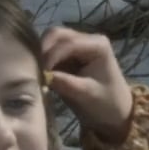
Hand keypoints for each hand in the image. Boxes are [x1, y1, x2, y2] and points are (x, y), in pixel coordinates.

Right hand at [40, 27, 133, 143]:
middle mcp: (87, 39)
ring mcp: (77, 46)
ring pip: (50, 41)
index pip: (68, 42)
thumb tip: (42, 75)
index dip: (51, 55)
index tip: (40, 73)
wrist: (115, 114)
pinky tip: (37, 73)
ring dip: (40, 54)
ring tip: (34, 72)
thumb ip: (65, 83)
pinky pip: (49, 52)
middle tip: (33, 70)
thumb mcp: (86, 95)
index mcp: (97, 44)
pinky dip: (42, 60)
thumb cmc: (106, 104)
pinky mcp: (68, 56)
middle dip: (43, 50)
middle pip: (56, 35)